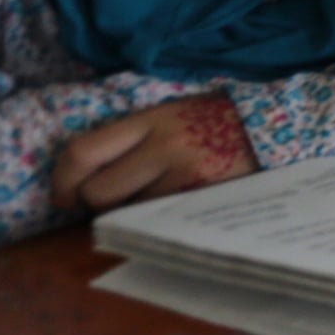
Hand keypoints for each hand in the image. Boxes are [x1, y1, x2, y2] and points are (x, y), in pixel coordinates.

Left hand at [51, 95, 256, 211]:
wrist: (273, 126)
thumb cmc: (213, 120)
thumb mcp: (169, 115)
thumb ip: (131, 138)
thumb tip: (86, 178)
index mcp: (149, 120)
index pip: (84, 152)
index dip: (62, 180)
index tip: (62, 196)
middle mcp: (164, 147)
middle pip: (99, 192)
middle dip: (96, 202)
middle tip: (110, 199)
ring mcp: (187, 175)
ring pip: (130, 211)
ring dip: (131, 211)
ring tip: (150, 197)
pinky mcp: (206, 197)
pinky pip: (161, 218)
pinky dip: (158, 217)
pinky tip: (171, 206)